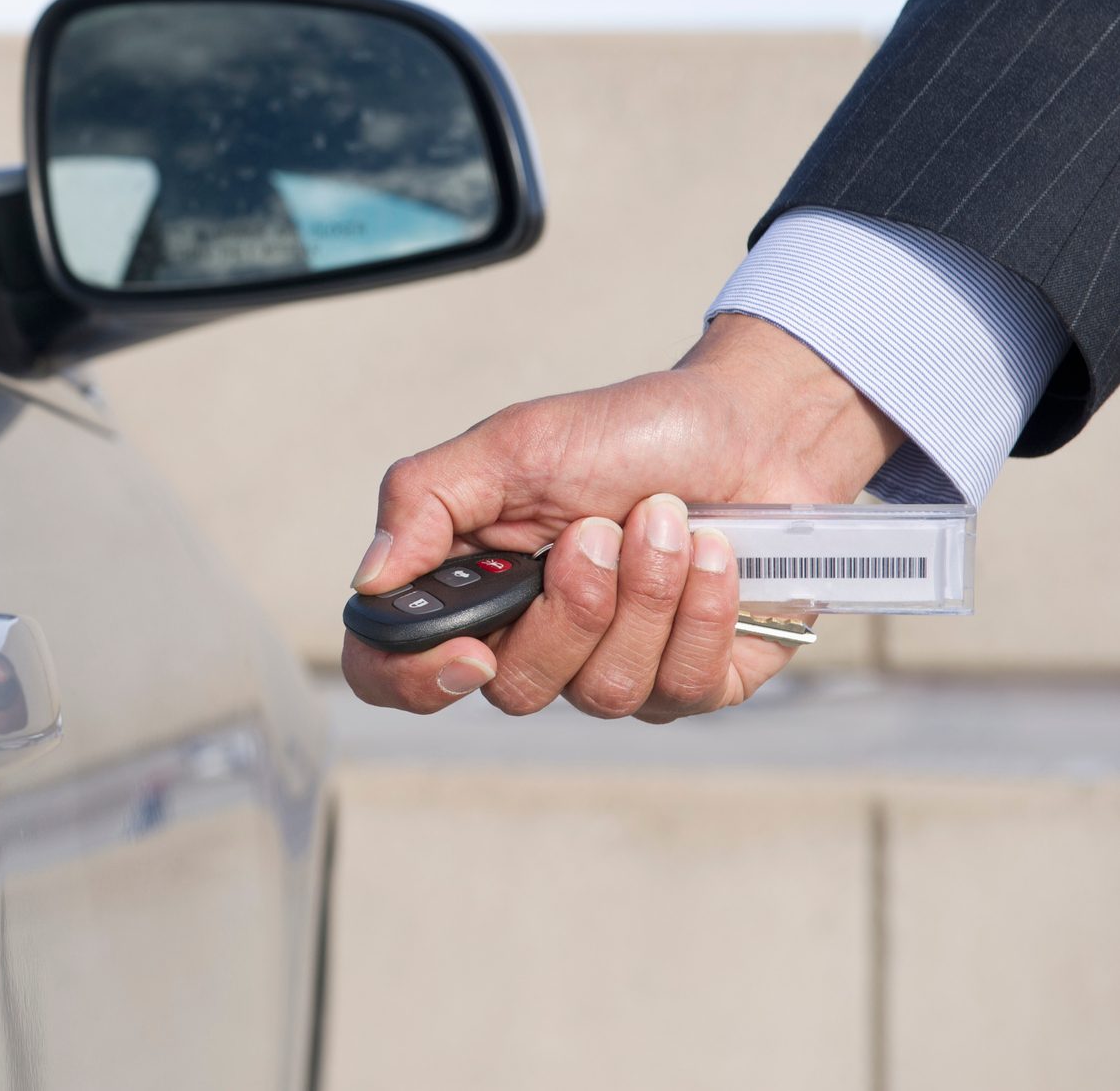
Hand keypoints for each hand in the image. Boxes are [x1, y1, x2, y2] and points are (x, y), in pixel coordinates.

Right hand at [341, 314, 904, 722]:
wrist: (750, 428)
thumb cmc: (627, 434)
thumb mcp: (512, 446)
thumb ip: (424, 502)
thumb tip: (370, 579)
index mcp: (472, 591)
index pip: (395, 675)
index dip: (414, 682)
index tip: (471, 648)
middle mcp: (534, 644)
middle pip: (516, 689)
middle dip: (572, 604)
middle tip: (600, 529)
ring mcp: (614, 672)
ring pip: (604, 691)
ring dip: (646, 592)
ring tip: (667, 520)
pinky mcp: (694, 684)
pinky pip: (683, 687)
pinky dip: (704, 608)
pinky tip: (715, 555)